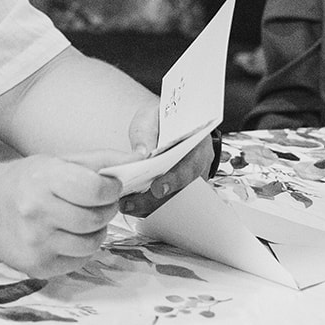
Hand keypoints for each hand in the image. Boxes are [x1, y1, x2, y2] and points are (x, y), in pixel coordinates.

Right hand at [0, 150, 128, 277]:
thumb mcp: (56, 161)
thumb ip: (99, 161)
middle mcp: (37, 212)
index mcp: (43, 179)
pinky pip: (80, 261)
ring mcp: (36, 243)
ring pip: (92, 243)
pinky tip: (65, 236)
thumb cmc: (24, 182)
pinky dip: (81, 249)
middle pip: (97, 219)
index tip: (109, 187)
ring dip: (95, 231)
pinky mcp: (38, 266)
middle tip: (96, 203)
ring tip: (80, 220)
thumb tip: (140, 159)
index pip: (96, 189)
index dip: (111, 189)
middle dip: (105, 210)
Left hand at [116, 101, 212, 217]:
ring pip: (175, 201)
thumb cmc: (162, 119)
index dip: (175, 180)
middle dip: (155, 201)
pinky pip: (168, 204)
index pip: (190, 165)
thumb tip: (141, 154)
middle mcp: (199, 165)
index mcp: (198, 143)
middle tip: (130, 204)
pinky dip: (150, 207)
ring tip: (126, 205)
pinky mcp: (181, 189)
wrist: (167, 121)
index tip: (158, 189)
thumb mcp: (152, 116)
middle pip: (182, 191)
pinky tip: (132, 206)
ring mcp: (191, 180)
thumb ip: (146, 132)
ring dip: (150, 207)